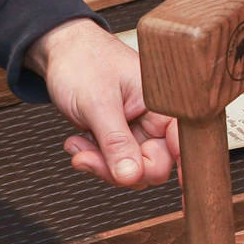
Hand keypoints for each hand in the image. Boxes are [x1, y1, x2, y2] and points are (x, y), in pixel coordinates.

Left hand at [28, 19, 177, 187]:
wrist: (59, 50)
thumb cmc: (83, 61)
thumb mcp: (98, 102)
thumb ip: (116, 142)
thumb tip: (131, 176)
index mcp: (165, 101)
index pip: (182, 143)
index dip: (184, 168)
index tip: (184, 193)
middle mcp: (156, 117)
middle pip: (156, 165)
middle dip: (121, 169)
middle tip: (90, 159)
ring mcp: (138, 129)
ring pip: (133, 169)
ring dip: (101, 164)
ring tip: (77, 144)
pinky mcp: (120, 136)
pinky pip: (114, 163)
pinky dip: (93, 159)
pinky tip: (77, 141)